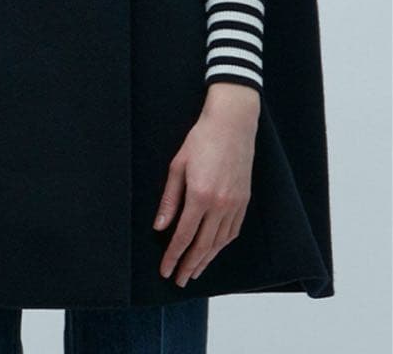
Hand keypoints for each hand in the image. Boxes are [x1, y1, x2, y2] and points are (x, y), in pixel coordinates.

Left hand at [153, 83, 259, 286]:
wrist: (232, 123)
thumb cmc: (200, 140)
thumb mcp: (178, 166)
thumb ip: (170, 200)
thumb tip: (160, 227)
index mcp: (200, 196)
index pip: (183, 236)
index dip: (173, 256)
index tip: (166, 271)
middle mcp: (220, 205)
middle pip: (203, 245)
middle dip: (190, 265)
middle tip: (179, 281)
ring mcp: (235, 204)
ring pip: (220, 242)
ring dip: (206, 260)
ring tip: (195, 272)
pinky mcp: (244, 200)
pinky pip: (233, 231)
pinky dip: (222, 245)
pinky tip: (214, 250)